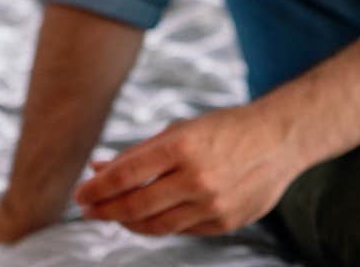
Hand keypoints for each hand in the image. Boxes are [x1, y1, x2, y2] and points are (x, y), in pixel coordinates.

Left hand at [74, 104, 302, 236]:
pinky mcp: (225, 223)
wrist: (278, 140)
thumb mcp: (179, 130)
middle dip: (104, 210)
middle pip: (136, 205)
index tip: (80, 194)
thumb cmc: (223, 130)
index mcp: (182, 146)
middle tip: (87, 209)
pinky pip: (181, 230)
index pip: (126, 174)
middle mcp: (197, 178)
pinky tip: (147, 217)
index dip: (98, 188)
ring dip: (127, 222)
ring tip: (112, 215)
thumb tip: (99, 168)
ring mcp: (213, 204)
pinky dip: (160, 224)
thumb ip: (139, 152)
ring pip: (156, 225)